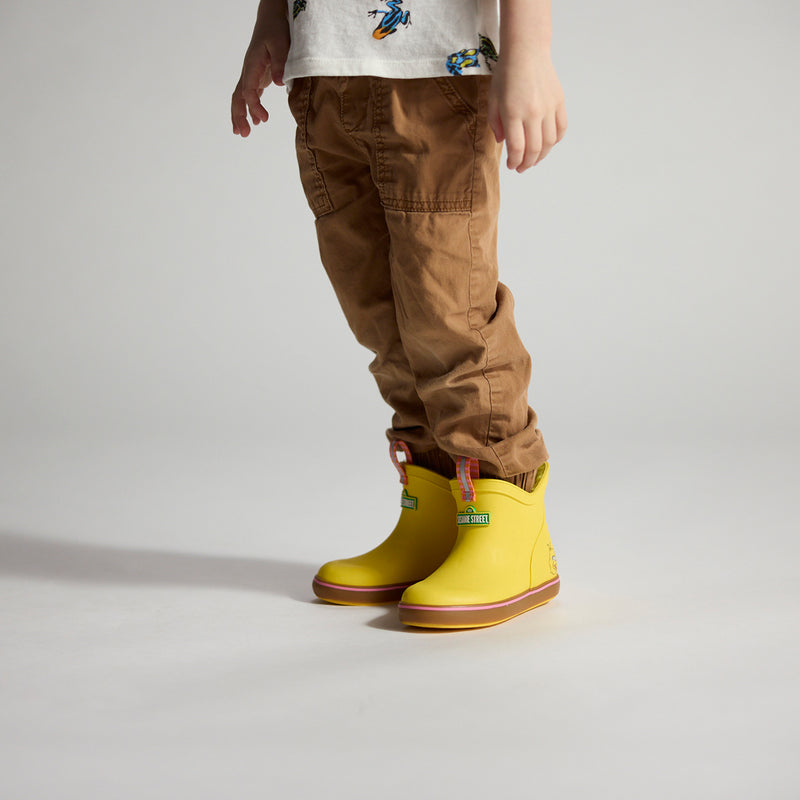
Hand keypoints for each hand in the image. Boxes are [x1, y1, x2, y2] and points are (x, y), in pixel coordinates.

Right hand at [231, 21, 289, 136]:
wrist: (271, 19)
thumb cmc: (276, 29)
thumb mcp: (281, 44)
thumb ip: (279, 64)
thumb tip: (279, 83)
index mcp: (252, 65)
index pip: (248, 90)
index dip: (254, 106)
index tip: (264, 119)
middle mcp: (248, 71)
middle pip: (238, 97)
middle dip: (238, 116)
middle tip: (243, 133)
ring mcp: (252, 74)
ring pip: (241, 97)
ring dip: (241, 115)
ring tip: (243, 133)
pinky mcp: (257, 76)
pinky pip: (250, 95)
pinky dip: (250, 108)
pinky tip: (256, 121)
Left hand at [487, 51, 567, 170]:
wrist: (526, 51)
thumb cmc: (506, 74)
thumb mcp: (493, 99)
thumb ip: (496, 124)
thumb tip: (503, 143)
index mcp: (513, 113)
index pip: (517, 148)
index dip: (514, 162)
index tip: (511, 166)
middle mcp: (533, 112)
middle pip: (534, 150)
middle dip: (527, 164)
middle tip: (521, 168)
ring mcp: (548, 107)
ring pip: (549, 143)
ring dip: (541, 156)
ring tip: (533, 159)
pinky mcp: (559, 102)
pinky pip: (561, 129)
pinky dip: (554, 141)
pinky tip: (546, 144)